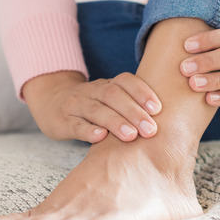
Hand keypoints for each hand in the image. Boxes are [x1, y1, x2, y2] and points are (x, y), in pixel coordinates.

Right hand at [22, 71, 161, 143]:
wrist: (51, 103)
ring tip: (131, 136)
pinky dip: (89, 130)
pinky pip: (76, 124)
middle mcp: (92, 91)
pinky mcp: (63, 121)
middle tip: (151, 130)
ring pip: (96, 109)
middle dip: (134, 112)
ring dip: (115, 122)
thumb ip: (131, 106)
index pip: (125, 81)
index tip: (158, 108)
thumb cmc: (92, 106)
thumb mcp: (109, 100)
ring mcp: (76, 105)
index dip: (142, 92)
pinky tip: (101, 138)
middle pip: (113, 96)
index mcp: (107, 84)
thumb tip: (168, 122)